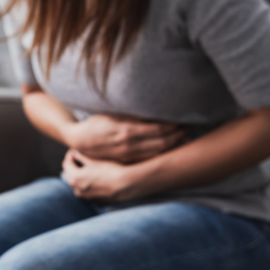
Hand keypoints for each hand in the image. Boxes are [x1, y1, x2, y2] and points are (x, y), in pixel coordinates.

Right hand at [62, 114, 185, 163]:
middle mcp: (129, 145)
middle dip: (179, 135)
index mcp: (127, 130)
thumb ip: (132, 113)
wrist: (79, 140)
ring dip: (174, 145)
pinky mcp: (127, 161)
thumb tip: (153, 109)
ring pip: (158, 152)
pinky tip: (170, 148)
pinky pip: (150, 158)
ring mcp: (129, 155)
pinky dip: (162, 153)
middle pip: (163, 142)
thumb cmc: (96, 122)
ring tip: (185, 136)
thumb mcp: (112, 113)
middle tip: (190, 127)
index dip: (175, 125)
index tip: (184, 118)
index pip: (159, 129)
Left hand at [62, 149, 145, 200]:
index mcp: (75, 178)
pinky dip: (88, 184)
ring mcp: (86, 197)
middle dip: (73, 166)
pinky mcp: (95, 201)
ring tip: (88, 168)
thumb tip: (74, 153)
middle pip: (70, 175)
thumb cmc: (110, 170)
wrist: (126, 184)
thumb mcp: (94, 161)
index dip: (70, 155)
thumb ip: (81, 157)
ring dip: (80, 176)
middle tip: (80, 157)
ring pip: (78, 184)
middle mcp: (78, 190)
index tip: (75, 150)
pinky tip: (97, 178)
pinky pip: (87, 191)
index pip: (66, 164)